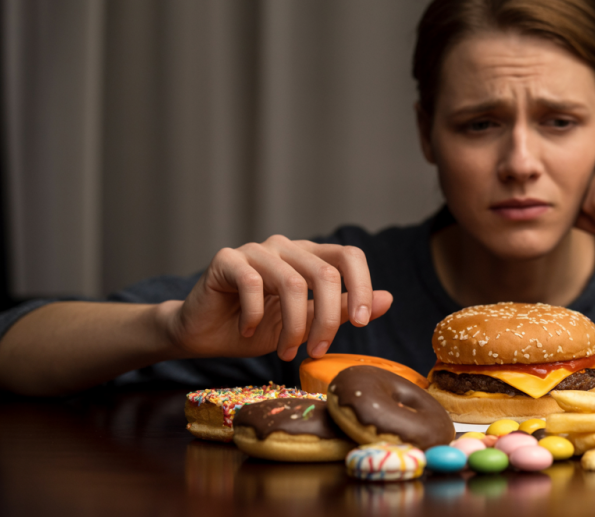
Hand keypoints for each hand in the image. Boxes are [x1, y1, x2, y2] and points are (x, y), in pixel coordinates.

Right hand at [162, 236, 391, 361]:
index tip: (360, 324)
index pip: (349, 256)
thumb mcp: (306, 325)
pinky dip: (256, 315)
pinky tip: (248, 331)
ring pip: (292, 282)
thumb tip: (387, 299)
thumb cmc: (257, 328)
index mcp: (310, 257)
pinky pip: (252, 282)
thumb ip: (341, 310)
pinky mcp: (227, 259)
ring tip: (286, 351)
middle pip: (325, 272)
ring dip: (292, 326)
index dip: (361, 286)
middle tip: (317, 351)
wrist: (204, 335)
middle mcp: (287, 247)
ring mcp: (256, 250)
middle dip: (326, 320)